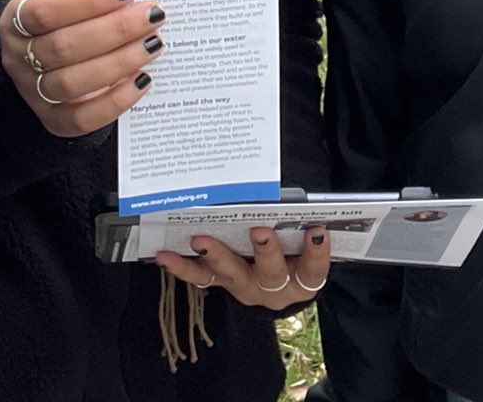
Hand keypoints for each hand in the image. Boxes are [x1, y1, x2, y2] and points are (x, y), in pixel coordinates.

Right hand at [0, 0, 165, 137]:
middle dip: (115, 29)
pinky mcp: (53, 120)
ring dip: (120, 62)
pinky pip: (83, 118)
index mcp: (15, 20)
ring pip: (73, 82)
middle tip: (151, 16)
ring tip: (152, 44)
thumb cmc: (60, 20)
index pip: (46, 11)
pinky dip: (116, 100)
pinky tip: (141, 80)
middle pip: (64, 47)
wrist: (43, 58)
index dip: (88, 1)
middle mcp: (19, 58)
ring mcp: (33, 92)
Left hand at [153, 226, 331, 311]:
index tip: (317, 229)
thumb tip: (296, 193)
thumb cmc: (296, 251)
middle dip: (266, 252)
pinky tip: (165, 255)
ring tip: (202, 240)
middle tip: (260, 231)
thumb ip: (301, 224)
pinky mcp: (222, 283)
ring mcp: (245, 287)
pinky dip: (183, 267)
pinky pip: (202, 277)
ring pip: (233, 275)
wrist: (280, 284)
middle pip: (272, 274)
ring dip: (218, 256)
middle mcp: (275, 288)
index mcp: (302, 279)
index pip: (313, 269)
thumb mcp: (305, 244)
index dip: (317, 252)